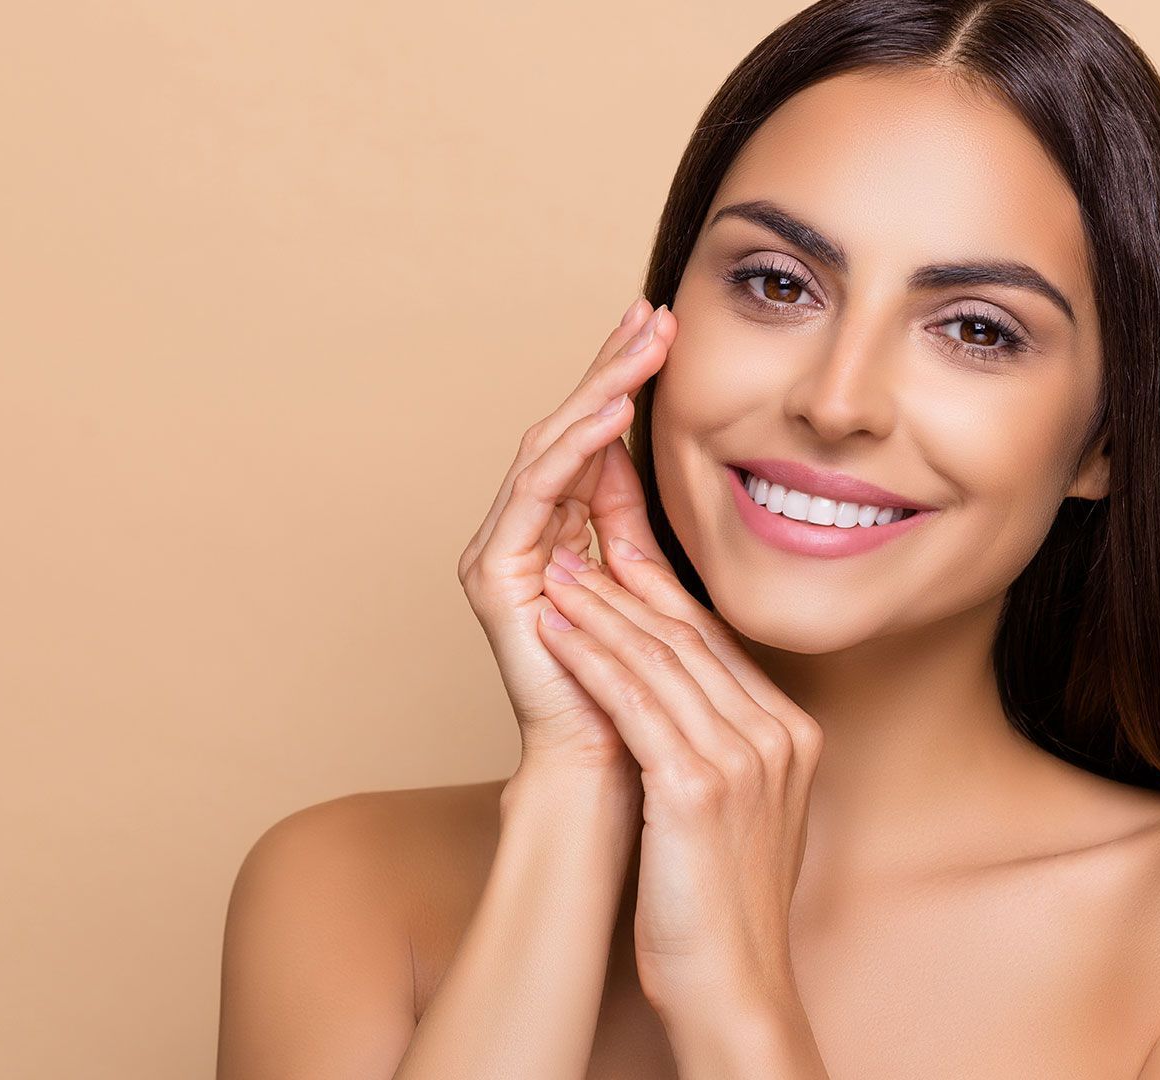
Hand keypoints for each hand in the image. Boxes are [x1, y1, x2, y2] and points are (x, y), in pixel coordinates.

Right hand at [455, 297, 679, 779]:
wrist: (615, 766)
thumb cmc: (643, 691)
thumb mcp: (652, 584)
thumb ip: (637, 525)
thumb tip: (650, 458)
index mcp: (559, 533)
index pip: (591, 439)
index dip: (623, 381)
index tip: (665, 328)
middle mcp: (522, 534)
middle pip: (565, 430)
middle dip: (610, 367)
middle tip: (653, 311)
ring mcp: (502, 552)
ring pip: (550, 449)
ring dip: (600, 390)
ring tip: (644, 344)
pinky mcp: (494, 575)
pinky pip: (537, 493)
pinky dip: (576, 447)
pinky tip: (615, 410)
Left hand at [531, 523, 823, 1019]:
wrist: (735, 986)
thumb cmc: (725, 911)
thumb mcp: (745, 814)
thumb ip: (731, 752)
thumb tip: (689, 708)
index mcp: (792, 736)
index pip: (718, 645)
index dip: (662, 595)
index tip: (621, 556)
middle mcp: (776, 736)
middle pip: (690, 639)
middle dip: (627, 584)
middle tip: (579, 541)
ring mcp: (743, 759)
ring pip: (659, 660)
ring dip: (599, 609)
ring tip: (555, 574)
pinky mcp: (697, 787)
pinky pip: (634, 703)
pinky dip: (592, 659)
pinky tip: (556, 633)